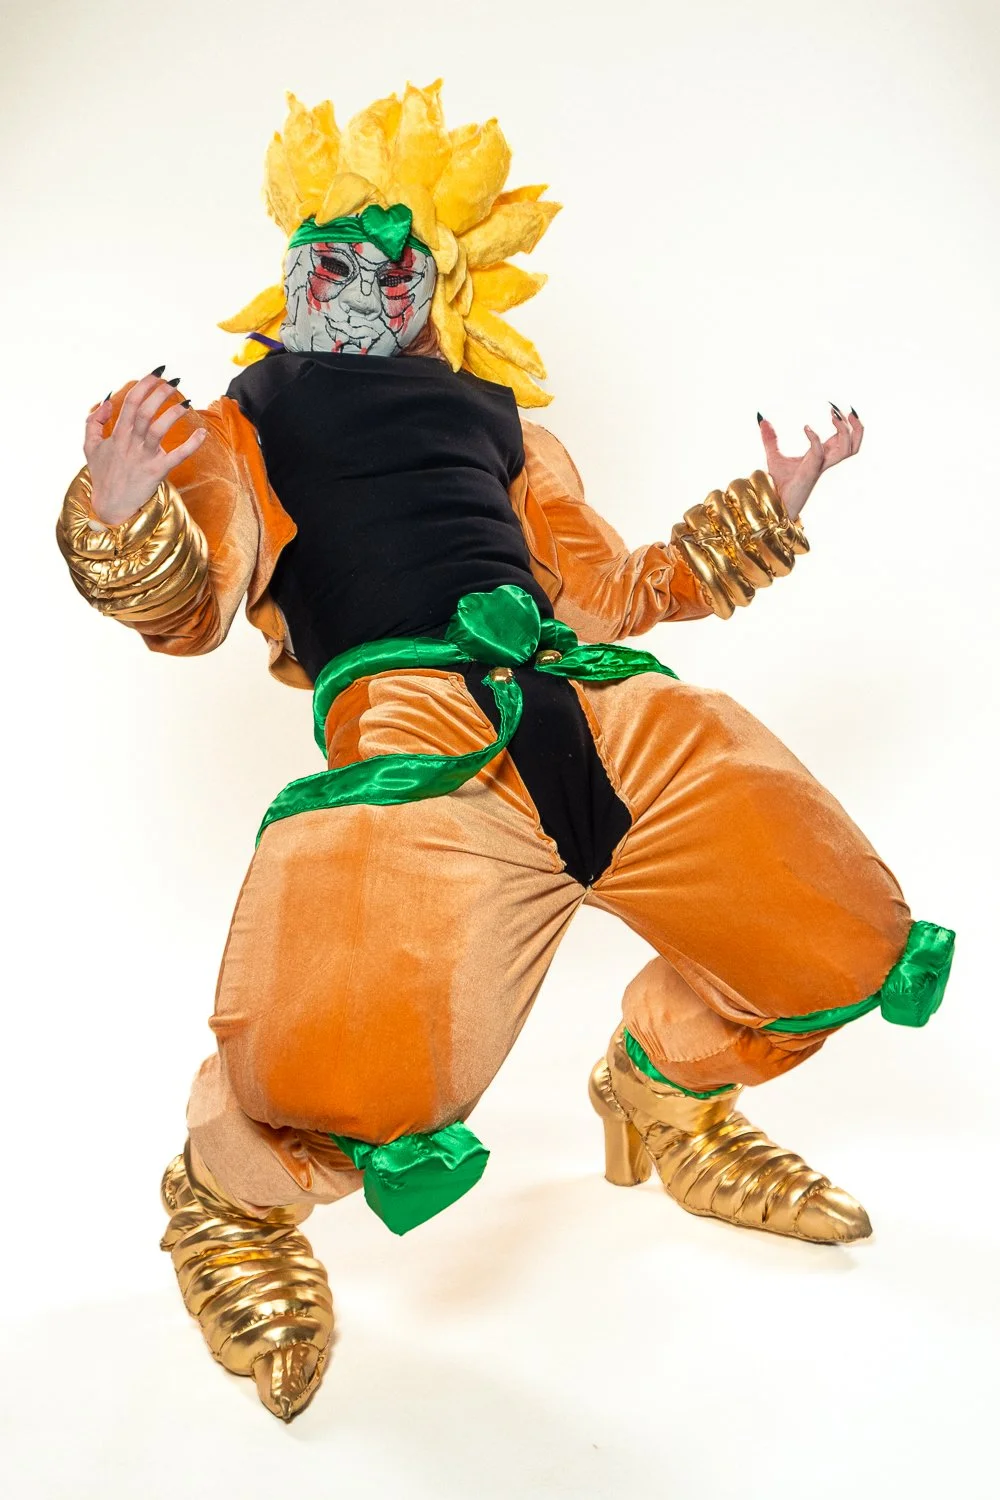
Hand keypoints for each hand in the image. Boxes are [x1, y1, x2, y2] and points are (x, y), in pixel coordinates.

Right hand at [83, 371, 206, 525]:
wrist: (110, 507)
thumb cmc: (103, 475)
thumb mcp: (89, 447)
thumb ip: (93, 422)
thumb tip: (106, 402)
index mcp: (117, 435)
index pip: (130, 402)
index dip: (144, 385)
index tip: (157, 373)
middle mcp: (130, 443)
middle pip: (144, 411)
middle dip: (160, 393)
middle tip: (174, 382)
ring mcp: (143, 458)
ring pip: (158, 429)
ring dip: (173, 413)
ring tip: (187, 401)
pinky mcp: (156, 473)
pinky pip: (176, 457)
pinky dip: (191, 445)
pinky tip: (202, 434)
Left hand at [757, 404, 863, 522]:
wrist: (774, 502)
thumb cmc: (778, 483)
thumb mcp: (774, 455)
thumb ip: (770, 438)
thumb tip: (762, 420)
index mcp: (822, 456)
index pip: (845, 441)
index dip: (846, 424)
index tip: (835, 408)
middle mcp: (826, 462)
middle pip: (855, 446)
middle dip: (856, 427)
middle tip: (846, 411)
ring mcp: (819, 467)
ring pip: (848, 450)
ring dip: (845, 431)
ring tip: (833, 415)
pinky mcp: (810, 472)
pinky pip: (819, 452)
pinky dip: (814, 438)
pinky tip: (805, 428)